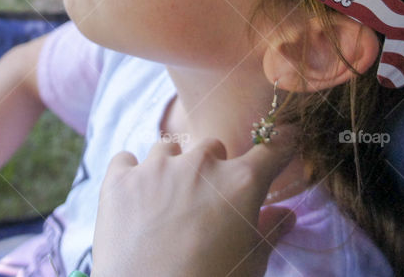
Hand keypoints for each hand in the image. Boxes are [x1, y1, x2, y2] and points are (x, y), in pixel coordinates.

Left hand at [92, 134, 297, 276]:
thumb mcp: (250, 266)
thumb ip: (268, 232)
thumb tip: (285, 214)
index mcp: (240, 183)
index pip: (271, 149)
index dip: (281, 144)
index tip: (284, 139)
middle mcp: (199, 165)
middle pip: (212, 148)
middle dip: (213, 169)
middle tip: (205, 203)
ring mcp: (155, 169)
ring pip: (168, 150)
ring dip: (171, 170)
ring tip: (165, 205)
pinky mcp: (118, 181)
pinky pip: (125, 160)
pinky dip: (130, 176)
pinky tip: (133, 201)